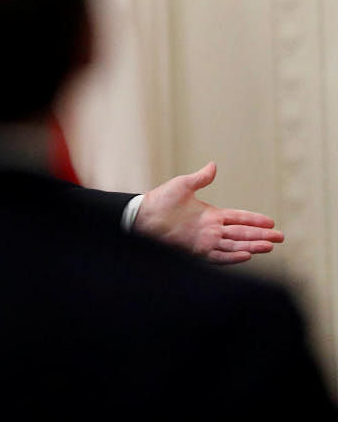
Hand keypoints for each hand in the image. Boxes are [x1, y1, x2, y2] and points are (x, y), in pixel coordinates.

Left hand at [134, 162, 283, 263]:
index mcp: (210, 215)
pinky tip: (246, 254)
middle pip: (241, 233)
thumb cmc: (159, 200)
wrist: (141, 216)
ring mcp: (204, 240)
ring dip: (252, 246)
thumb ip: (200, 178)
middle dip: (261, 235)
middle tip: (281, 238)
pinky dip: (232, 256)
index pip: (238, 218)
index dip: (254, 220)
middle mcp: (210, 229)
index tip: (271, 222)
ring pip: (234, 245)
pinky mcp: (195, 250)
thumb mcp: (182, 185)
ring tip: (269, 246)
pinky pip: (218, 255)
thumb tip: (214, 165)